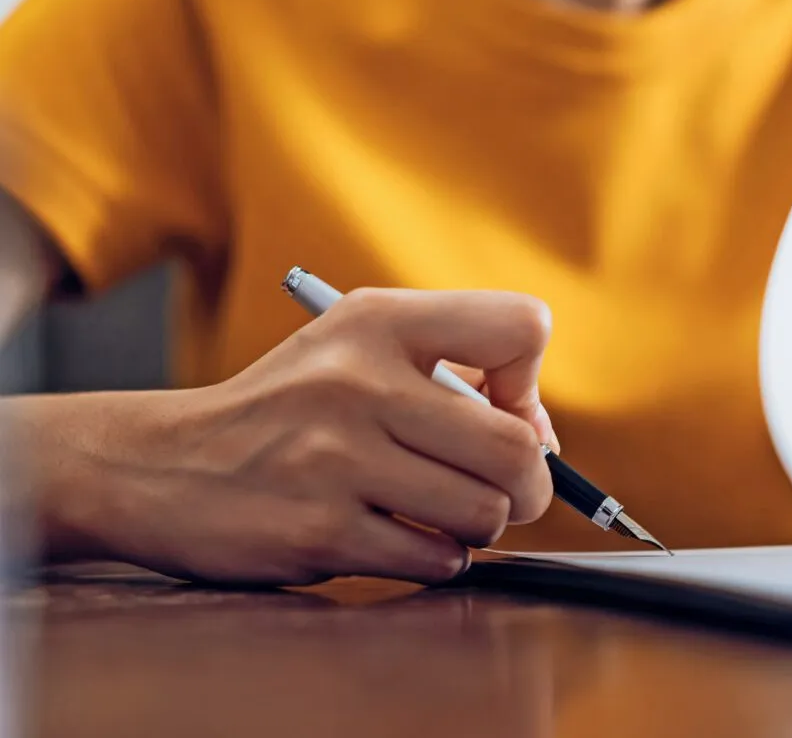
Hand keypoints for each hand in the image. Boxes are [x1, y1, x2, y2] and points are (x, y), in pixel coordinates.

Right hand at [12, 288, 559, 584]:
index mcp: (378, 322)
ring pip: (484, 512)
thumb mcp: (356, 349)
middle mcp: (358, 382)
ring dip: (477, 526)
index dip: (530, 384)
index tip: (499, 412)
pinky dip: (435, 559)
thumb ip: (456, 372)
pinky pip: (435, 559)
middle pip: (518, 448)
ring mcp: (337, 459)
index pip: (521, 328)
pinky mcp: (320, 530)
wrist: (158, 466)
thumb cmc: (287, 411)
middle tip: (501, 492)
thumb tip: (544, 440)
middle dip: (529, 484)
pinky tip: (396, 537)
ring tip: (435, 513)